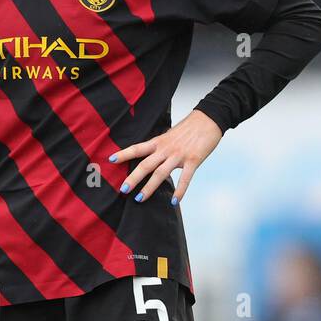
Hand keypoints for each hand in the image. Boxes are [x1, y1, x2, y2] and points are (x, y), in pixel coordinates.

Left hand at [108, 109, 222, 204]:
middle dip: (133, 178)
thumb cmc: (189, 128)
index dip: (124, 153)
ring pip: (160, 173)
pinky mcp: (193, 160)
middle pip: (146, 165)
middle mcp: (166, 149)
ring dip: (149, 188)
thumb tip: (150, 154)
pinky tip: (174, 201)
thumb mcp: (170, 135)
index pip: (138, 148)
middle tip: (123, 189)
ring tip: (139, 199)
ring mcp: (179, 155)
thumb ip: (160, 146)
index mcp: (159, 142)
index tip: (111, 159)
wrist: (209, 119)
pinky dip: (180, 191)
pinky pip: (185, 178)